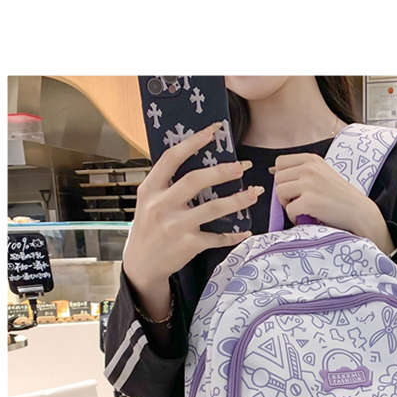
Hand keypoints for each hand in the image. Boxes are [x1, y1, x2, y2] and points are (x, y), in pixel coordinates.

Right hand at [124, 123, 261, 298]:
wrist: (141, 265)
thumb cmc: (149, 229)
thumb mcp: (148, 202)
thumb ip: (166, 185)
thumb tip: (198, 163)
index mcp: (150, 189)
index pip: (171, 158)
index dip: (193, 142)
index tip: (213, 131)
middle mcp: (162, 205)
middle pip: (196, 180)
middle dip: (223, 171)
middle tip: (243, 166)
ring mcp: (176, 226)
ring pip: (213, 208)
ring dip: (238, 200)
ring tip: (255, 193)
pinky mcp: (189, 245)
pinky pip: (217, 237)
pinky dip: (234, 235)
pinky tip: (246, 231)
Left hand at [273, 153, 394, 253]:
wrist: (359, 211)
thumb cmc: (341, 196)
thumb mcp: (323, 173)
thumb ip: (302, 170)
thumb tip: (273, 172)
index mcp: (311, 159)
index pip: (280, 163)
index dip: (283, 178)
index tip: (294, 189)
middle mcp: (309, 168)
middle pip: (278, 179)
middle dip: (284, 193)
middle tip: (298, 202)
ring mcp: (309, 184)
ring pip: (279, 193)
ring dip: (287, 204)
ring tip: (302, 209)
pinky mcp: (309, 201)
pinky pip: (288, 210)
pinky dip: (295, 217)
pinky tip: (307, 218)